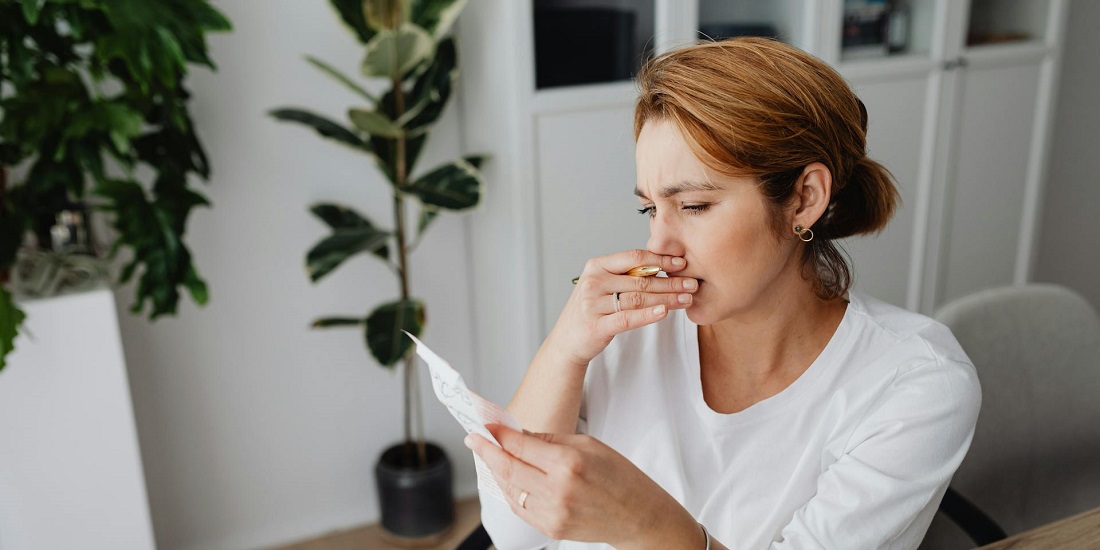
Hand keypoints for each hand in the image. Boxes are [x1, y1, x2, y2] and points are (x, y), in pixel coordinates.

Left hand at [467, 425, 703, 548]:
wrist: (638, 516)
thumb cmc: (619, 476)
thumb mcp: (589, 444)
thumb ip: (550, 440)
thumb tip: (518, 435)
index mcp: (568, 463)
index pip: (519, 445)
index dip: (497, 434)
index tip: (485, 425)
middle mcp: (557, 490)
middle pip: (507, 468)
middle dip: (486, 451)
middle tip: (474, 438)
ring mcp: (552, 513)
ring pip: (508, 490)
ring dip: (495, 471)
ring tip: (488, 456)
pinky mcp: (551, 529)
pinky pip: (519, 508)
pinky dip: (508, 491)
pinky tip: (506, 478)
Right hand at [549, 249, 697, 367]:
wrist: (567, 340)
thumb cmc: (592, 310)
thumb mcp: (602, 285)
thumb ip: (625, 274)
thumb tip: (663, 265)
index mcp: (596, 266)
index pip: (635, 257)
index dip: (661, 259)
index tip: (683, 264)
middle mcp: (593, 281)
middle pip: (641, 280)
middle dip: (671, 282)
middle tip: (693, 284)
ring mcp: (593, 304)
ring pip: (638, 299)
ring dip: (667, 299)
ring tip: (686, 299)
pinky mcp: (596, 325)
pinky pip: (628, 318)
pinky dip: (648, 315)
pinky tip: (665, 312)